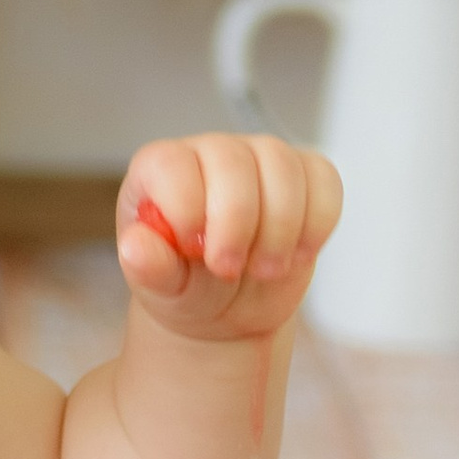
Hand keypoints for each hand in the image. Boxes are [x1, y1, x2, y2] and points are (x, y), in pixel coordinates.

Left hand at [116, 133, 340, 340]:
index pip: (171, 163)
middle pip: (232, 160)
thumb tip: (135, 248)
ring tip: (264, 269)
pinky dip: (317, 223)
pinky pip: (323, 180)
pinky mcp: (304, 176)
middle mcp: (209, 153)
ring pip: (283, 166)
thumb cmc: (185, 286)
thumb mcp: (161, 288)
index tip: (194, 250)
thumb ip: (148, 269)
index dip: (187, 207)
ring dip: (281, 228)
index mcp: (160, 170)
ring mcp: (259, 158)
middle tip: (228, 269)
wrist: (228, 305)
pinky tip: (298, 254)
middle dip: (237, 223)